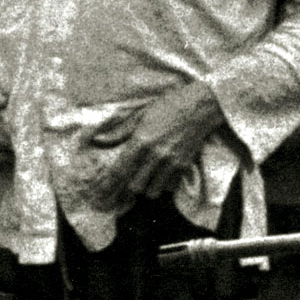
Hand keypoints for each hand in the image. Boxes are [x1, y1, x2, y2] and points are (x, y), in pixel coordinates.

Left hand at [88, 80, 225, 205]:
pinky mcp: (184, 165)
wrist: (201, 106)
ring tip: (144, 180)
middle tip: (125, 184)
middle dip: (127, 187)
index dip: (108, 185)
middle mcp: (155, 154)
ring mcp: (171, 162)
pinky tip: (161, 175)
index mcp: (141, 140)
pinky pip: (168, 186)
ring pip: (152, 190)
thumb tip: (98, 140)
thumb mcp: (141, 114)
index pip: (120, 170)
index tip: (101, 194)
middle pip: (135, 186)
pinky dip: (162, 185)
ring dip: (146, 188)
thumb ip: (120, 131)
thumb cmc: (169, 106)